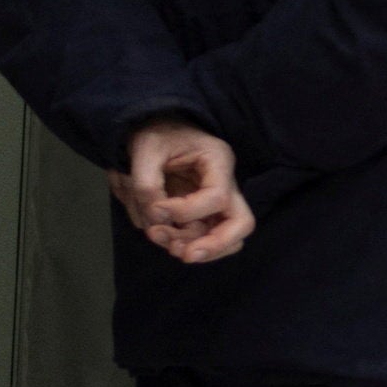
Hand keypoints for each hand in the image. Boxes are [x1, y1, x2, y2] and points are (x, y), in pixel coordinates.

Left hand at [111, 121, 253, 264]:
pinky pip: (202, 237)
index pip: (218, 197)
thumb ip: (146, 183)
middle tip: (186, 254)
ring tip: (158, 237)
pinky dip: (182, 242)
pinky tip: (159, 234)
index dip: (188, 211)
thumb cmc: (154, 134)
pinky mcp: (200, 214)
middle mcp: (224, 184)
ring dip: (191, 245)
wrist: (152, 131)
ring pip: (223, 237)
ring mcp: (214, 203)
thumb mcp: (145, 149)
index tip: (157, 209)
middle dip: (215, 245)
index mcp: (218, 161)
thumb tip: (155, 216)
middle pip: (241, 224)